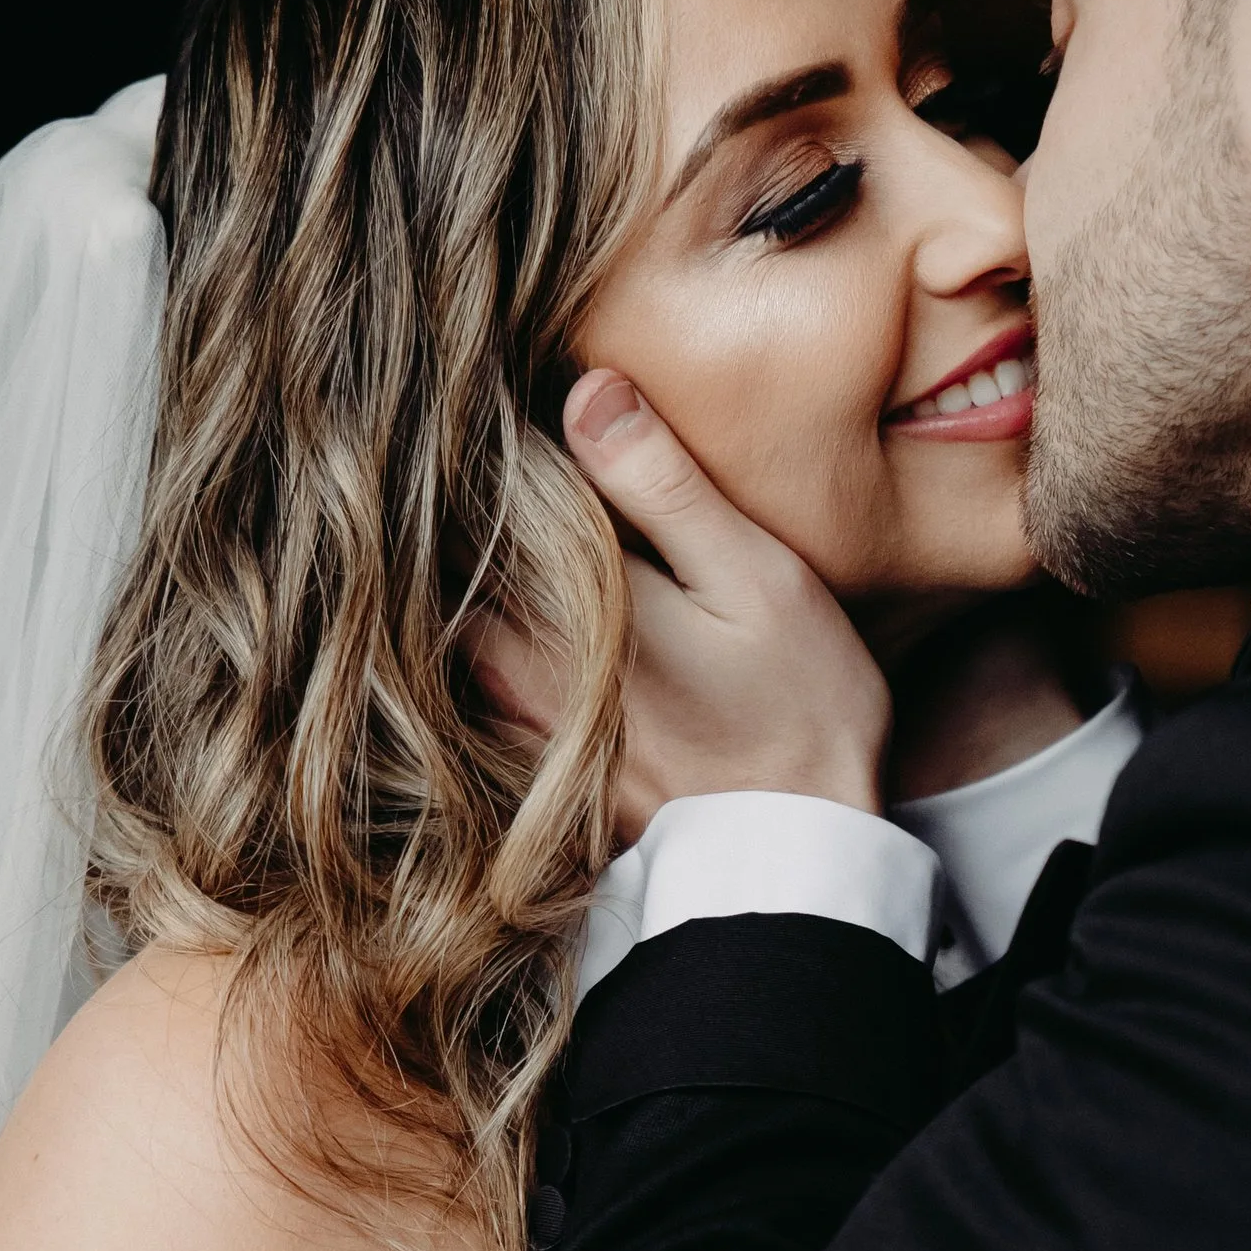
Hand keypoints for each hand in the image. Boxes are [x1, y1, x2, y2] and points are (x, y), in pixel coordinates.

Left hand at [475, 375, 889, 840]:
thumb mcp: (754, 577)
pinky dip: (475, 650)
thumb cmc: (801, 709)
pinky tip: (505, 623)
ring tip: (466, 522)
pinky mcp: (537, 769)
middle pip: (448, 572)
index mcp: (570, 604)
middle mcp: (522, 667)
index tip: (475, 397)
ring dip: (458, 580)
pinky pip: (474, 693)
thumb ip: (665, 487)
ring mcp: (522, 725)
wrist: (800, 859)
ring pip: (452, 634)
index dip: (476, 450)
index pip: (482, 507)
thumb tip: (587, 391)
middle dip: (451, 514)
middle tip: (451, 450)